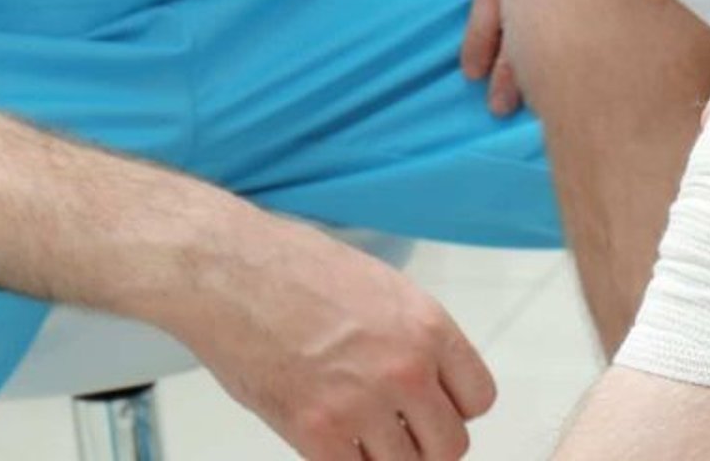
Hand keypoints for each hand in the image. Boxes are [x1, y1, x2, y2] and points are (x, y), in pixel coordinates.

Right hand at [167, 216, 494, 460]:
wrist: (230, 272)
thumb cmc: (297, 268)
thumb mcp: (384, 289)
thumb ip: (414, 337)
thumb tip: (428, 377)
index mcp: (429, 328)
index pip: (479, 398)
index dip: (456, 408)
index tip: (435, 408)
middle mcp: (407, 369)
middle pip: (451, 444)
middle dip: (427, 443)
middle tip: (401, 433)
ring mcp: (362, 404)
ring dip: (387, 458)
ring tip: (363, 437)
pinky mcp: (315, 430)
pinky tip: (330, 442)